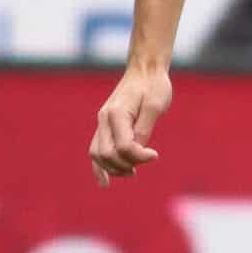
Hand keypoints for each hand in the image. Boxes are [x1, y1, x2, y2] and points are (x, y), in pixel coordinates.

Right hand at [89, 66, 171, 185]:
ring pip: (98, 155)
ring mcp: (102, 122)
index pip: (123, 147)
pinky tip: (105, 182)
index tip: (155, 154)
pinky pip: (96, 149)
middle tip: (146, 159)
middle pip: (107, 154)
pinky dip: (100, 167)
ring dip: (114, 168)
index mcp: (117, 113)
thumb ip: (145, 129)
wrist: (145, 70)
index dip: (139, 156)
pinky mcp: (104, 125)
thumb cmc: (154, 86)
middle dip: (126, 164)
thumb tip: (137, 151)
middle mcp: (104, 119)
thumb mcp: (156, 106)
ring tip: (132, 173)